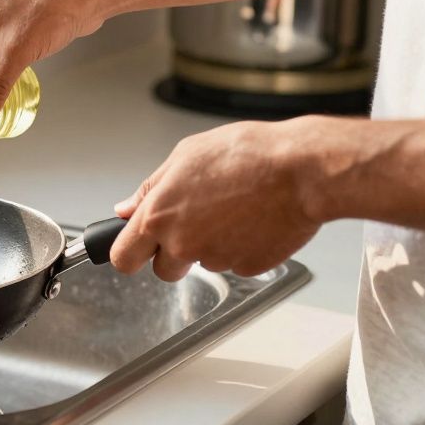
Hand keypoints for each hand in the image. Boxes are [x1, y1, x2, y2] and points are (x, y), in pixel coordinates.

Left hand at [109, 118, 332, 280]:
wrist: (301, 170)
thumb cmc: (248, 154)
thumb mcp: (186, 155)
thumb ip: (150, 188)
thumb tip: (125, 209)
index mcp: (159, 216)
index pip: (123, 257)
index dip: (129, 253)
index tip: (135, 248)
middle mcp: (184, 244)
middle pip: (164, 270)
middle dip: (173, 254)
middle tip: (194, 223)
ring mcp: (217, 259)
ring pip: (203, 262)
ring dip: (211, 244)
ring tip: (234, 208)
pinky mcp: (248, 267)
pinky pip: (235, 262)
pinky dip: (241, 247)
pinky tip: (253, 219)